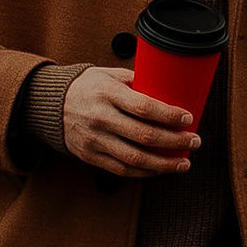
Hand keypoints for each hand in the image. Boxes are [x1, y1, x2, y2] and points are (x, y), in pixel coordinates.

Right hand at [61, 65, 199, 177]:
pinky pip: (122, 170)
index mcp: (107, 93)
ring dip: (164, 164)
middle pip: (144, 135)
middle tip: (194, 141)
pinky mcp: (91, 156)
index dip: (170, 115)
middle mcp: (100, 117)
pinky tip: (161, 169)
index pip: (144, 107)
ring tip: (184, 163)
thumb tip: (171, 91)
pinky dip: (145, 172)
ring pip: (135, 159)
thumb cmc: (89, 87)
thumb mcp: (110, 74)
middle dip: (175, 141)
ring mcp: (94, 140)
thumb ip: (138, 82)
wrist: (51, 105)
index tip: (188, 118)